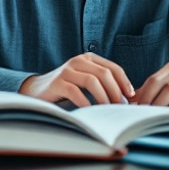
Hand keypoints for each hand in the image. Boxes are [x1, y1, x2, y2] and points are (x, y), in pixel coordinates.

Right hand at [18, 53, 134, 106]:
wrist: (37, 90)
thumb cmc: (67, 88)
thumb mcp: (85, 81)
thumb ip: (102, 84)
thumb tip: (126, 98)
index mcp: (88, 58)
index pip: (113, 67)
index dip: (124, 81)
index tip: (131, 96)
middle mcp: (78, 61)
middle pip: (104, 74)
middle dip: (115, 91)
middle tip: (119, 106)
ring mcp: (66, 70)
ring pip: (92, 81)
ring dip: (103, 97)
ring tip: (107, 109)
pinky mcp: (57, 82)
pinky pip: (75, 92)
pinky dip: (86, 103)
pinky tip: (90, 111)